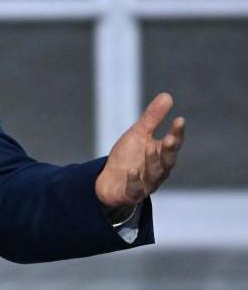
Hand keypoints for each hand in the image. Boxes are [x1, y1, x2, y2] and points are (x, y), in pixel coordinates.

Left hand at [95, 92, 185, 212]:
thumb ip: (152, 118)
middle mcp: (158, 170)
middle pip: (167, 161)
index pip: (172, 143)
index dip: (177, 133)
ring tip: (150, 148)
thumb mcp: (138, 134)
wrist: (110, 180)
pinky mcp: (131, 193)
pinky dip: (134, 180)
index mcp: (161, 154)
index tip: (180, 120)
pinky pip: (134, 189)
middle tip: (170, 138)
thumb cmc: (128, 156)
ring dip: (153, 162)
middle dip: (169, 150)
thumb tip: (167, 95)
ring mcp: (146, 183)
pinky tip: (131, 170)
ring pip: (154, 175)